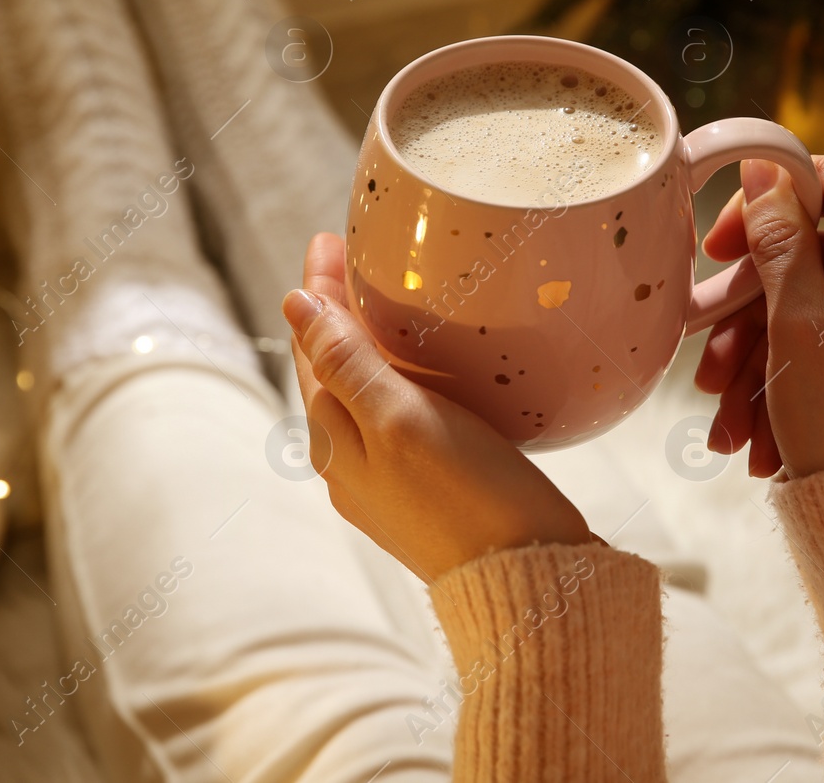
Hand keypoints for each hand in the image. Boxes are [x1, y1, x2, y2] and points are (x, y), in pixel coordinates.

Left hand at [285, 232, 592, 582]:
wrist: (528, 582)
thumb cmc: (468, 499)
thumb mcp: (402, 420)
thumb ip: (349, 365)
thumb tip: (294, 307)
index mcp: (337, 445)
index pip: (313, 350)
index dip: (319, 292)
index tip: (327, 241)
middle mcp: (354, 467)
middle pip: (334, 372)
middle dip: (338, 313)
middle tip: (351, 256)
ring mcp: (393, 483)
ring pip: (366, 397)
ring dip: (368, 346)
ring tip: (385, 301)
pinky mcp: (433, 493)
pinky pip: (401, 421)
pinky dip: (403, 381)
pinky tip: (431, 373)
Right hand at [695, 154, 823, 478]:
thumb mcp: (795, 323)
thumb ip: (779, 239)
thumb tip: (764, 168)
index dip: (765, 203)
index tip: (719, 247)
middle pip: (813, 256)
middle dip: (749, 313)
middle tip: (706, 354)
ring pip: (815, 307)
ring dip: (760, 359)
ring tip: (727, 420)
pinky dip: (793, 375)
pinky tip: (757, 431)